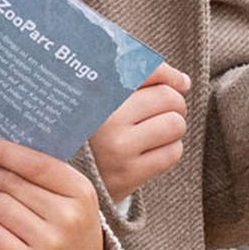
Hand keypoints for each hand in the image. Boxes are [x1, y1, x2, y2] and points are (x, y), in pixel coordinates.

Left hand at [0, 139, 106, 249]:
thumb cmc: (68, 229)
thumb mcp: (72, 197)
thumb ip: (44, 172)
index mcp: (81, 192)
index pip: (36, 164)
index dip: (6, 152)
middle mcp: (68, 217)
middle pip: (10, 183)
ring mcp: (50, 243)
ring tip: (6, 214)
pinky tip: (5, 234)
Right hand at [88, 64, 191, 196]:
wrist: (65, 178)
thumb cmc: (91, 131)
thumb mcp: (99, 99)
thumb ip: (134, 79)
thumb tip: (184, 82)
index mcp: (96, 91)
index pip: (148, 71)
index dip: (169, 74)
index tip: (180, 82)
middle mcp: (106, 117)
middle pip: (168, 98)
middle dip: (174, 104)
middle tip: (162, 111)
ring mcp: (117, 147)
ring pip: (175, 124)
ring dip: (173, 127)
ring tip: (156, 131)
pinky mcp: (128, 174)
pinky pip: (172, 152)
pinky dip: (169, 149)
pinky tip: (151, 151)